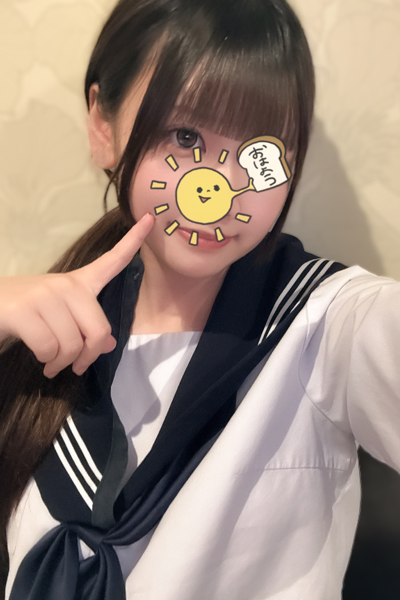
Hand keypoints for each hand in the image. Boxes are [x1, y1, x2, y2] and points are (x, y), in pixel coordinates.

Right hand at [0, 213, 153, 377]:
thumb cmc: (25, 314)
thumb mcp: (60, 319)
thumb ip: (85, 326)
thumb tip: (110, 344)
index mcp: (78, 283)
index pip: (112, 261)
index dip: (133, 241)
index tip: (150, 219)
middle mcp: (65, 285)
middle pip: (99, 330)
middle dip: (88, 356)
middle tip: (76, 366)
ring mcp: (44, 295)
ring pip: (72, 344)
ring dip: (63, 363)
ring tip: (53, 364)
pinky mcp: (25, 310)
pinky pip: (50, 348)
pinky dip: (48, 361)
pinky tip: (42, 360)